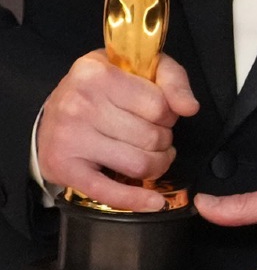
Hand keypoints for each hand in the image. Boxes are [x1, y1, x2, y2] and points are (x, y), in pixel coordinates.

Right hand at [38, 51, 197, 210]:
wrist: (53, 112)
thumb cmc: (103, 88)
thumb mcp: (140, 68)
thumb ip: (173, 79)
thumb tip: (190, 108)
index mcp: (97, 74)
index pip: (160, 106)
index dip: (170, 115)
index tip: (161, 115)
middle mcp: (79, 104)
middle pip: (151, 137)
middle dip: (163, 140)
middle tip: (152, 136)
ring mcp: (69, 138)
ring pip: (139, 164)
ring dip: (156, 165)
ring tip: (151, 156)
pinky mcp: (64, 168)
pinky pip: (108, 192)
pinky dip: (136, 200)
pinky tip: (154, 202)